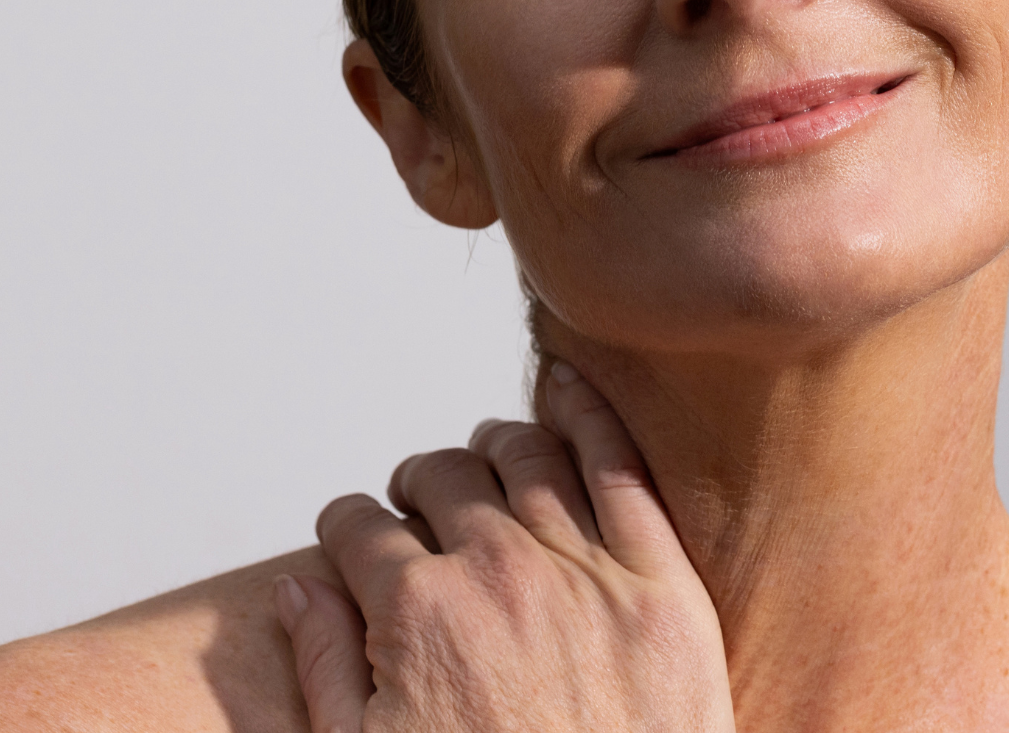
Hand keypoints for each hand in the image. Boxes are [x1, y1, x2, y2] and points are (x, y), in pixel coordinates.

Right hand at [274, 362, 734, 731]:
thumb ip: (323, 670)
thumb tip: (297, 585)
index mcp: (418, 614)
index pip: (360, 527)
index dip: (346, 527)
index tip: (352, 533)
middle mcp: (497, 570)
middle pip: (443, 476)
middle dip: (416, 482)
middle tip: (418, 502)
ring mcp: (584, 569)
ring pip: (523, 454)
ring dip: (490, 445)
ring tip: (482, 456)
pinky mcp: (662, 585)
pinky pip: (621, 467)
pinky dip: (587, 412)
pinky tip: (567, 387)